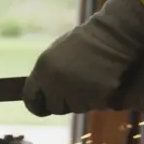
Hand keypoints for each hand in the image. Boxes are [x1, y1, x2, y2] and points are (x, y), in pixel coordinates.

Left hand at [23, 0, 143, 115]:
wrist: (113, 35)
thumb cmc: (84, 42)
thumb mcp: (54, 55)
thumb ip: (45, 76)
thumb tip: (42, 96)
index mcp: (42, 71)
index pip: (30, 98)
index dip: (36, 104)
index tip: (42, 106)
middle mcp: (56, 84)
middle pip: (55, 108)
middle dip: (63, 101)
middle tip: (74, 88)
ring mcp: (77, 92)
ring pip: (76, 108)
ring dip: (82, 100)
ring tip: (90, 80)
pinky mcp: (98, 97)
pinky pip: (94, 106)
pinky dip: (98, 98)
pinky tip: (102, 82)